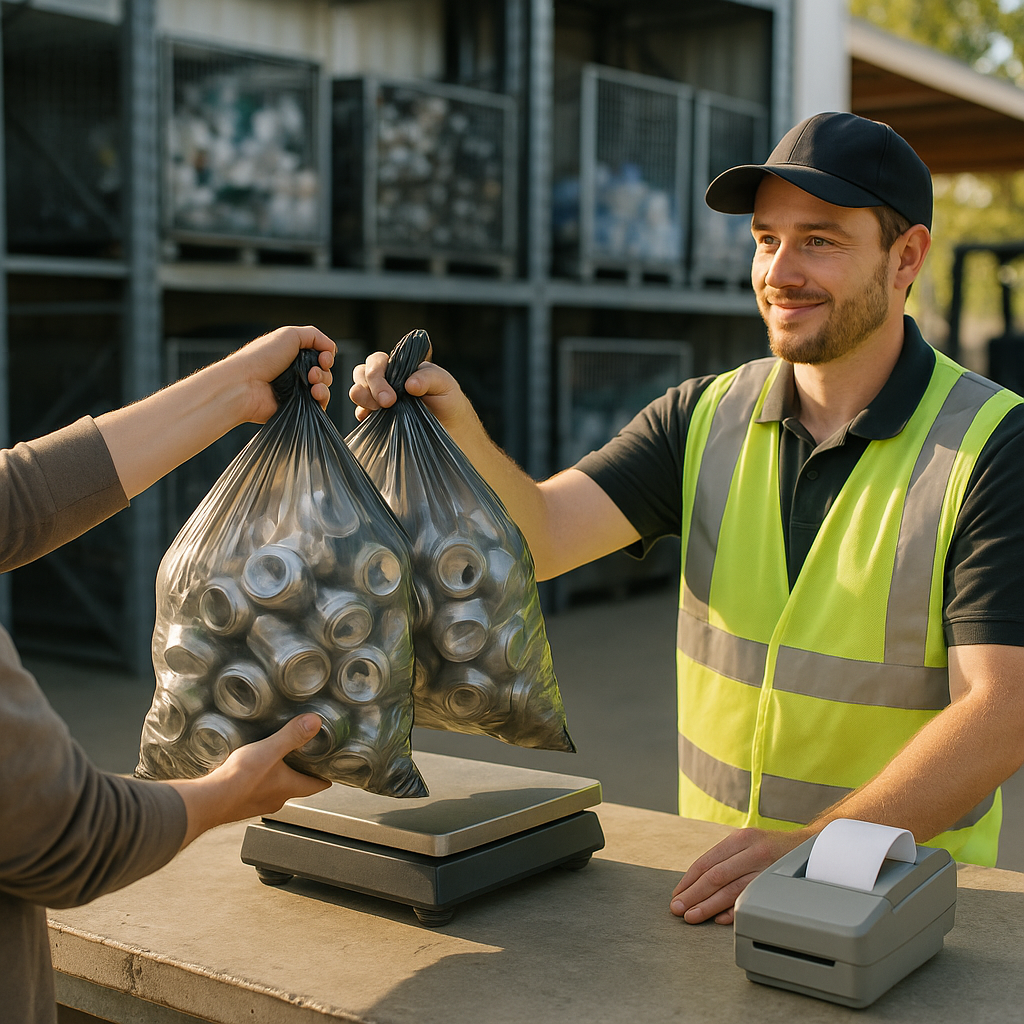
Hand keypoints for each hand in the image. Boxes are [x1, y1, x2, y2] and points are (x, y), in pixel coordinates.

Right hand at [168, 714, 330, 849]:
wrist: (206, 802)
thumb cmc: (239, 780)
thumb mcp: (269, 750)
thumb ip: (292, 736)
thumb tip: (315, 722)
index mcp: (288, 788)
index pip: (316, 785)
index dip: (325, 777)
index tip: (331, 770)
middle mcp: (276, 799)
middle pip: (296, 785)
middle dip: (302, 772)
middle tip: (305, 756)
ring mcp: (258, 803)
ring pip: (276, 788)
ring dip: (279, 776)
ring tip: (277, 759)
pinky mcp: (241, 803)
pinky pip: (256, 790)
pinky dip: (259, 780)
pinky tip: (250, 770)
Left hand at [226, 324, 336, 423]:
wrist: (244, 384)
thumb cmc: (260, 358)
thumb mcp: (289, 335)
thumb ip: (314, 336)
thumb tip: (332, 347)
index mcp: (292, 354)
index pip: (320, 356)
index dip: (326, 356)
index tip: (323, 358)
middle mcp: (295, 372)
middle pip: (324, 372)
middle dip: (324, 371)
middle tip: (312, 372)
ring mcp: (296, 391)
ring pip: (324, 388)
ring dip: (324, 383)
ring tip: (312, 383)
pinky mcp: (297, 408)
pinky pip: (319, 405)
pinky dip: (322, 398)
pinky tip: (314, 394)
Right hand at [349, 348, 467, 426]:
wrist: (451, 427)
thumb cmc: (447, 399)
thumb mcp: (444, 383)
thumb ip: (428, 378)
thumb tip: (409, 384)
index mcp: (398, 367)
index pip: (376, 362)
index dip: (377, 375)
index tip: (391, 396)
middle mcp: (385, 380)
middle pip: (361, 374)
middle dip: (369, 387)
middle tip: (386, 403)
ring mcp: (379, 399)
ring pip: (357, 392)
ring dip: (362, 399)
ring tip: (377, 410)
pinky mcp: (377, 417)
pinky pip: (361, 413)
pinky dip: (362, 414)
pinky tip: (372, 419)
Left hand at [669, 826, 811, 924]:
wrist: (811, 846)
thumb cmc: (773, 848)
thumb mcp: (748, 845)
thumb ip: (726, 861)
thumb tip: (697, 888)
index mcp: (741, 839)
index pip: (707, 861)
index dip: (689, 880)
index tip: (677, 894)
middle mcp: (752, 850)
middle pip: (715, 876)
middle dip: (693, 895)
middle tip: (678, 909)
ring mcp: (766, 867)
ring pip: (731, 889)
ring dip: (708, 906)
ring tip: (692, 917)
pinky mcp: (778, 883)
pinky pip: (751, 899)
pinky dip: (734, 910)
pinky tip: (720, 919)